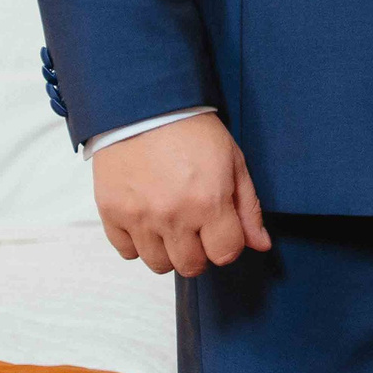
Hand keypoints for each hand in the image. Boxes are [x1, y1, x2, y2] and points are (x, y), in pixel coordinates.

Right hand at [91, 113, 271, 276]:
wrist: (143, 107)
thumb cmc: (192, 130)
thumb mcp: (232, 160)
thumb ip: (248, 207)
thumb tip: (261, 244)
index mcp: (208, 202)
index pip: (225, 254)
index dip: (227, 244)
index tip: (222, 230)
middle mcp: (173, 216)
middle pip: (191, 266)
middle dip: (200, 251)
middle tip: (196, 226)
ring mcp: (139, 218)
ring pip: (158, 264)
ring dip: (169, 250)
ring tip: (171, 223)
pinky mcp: (112, 214)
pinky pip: (127, 251)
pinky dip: (138, 242)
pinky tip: (147, 219)